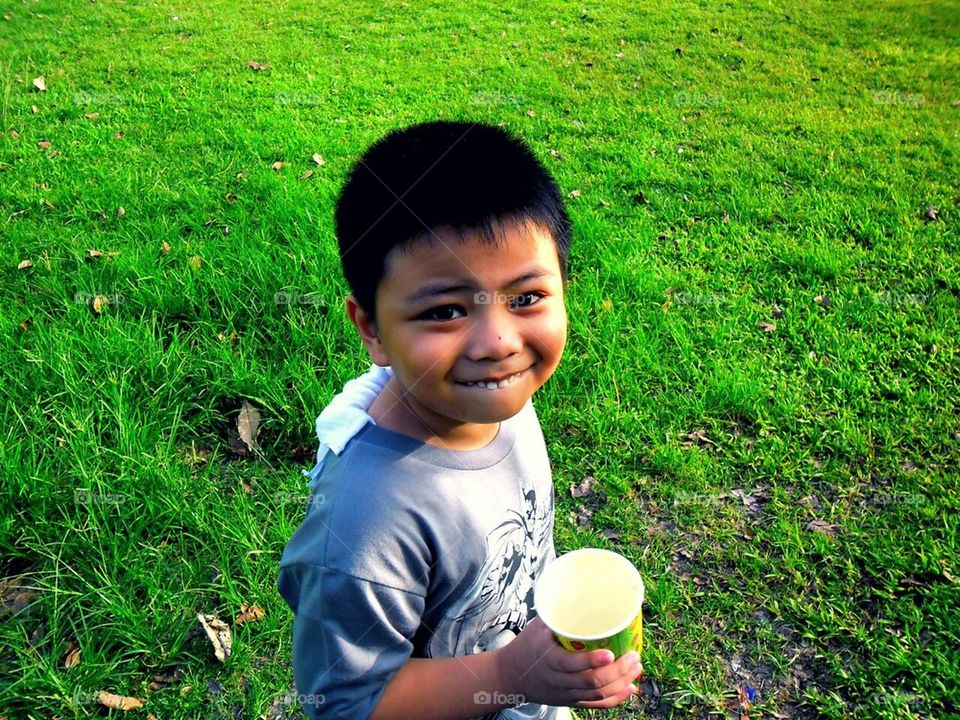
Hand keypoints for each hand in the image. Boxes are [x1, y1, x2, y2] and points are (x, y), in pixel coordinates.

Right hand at [497, 616, 641, 708]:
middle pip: (592, 682)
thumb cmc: (525, 646)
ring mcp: (567, 693)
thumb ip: (558, 613)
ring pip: (598, 694)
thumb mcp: (537, 626)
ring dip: (621, 683)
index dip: (593, 661)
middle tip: (633, 657)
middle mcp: (559, 680)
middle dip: (618, 672)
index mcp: (549, 660)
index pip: (572, 665)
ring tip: (636, 668)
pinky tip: (630, 688)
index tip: (610, 653)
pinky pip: (597, 705)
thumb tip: (579, 588)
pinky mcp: (571, 701)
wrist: (510, 676)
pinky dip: (616, 699)